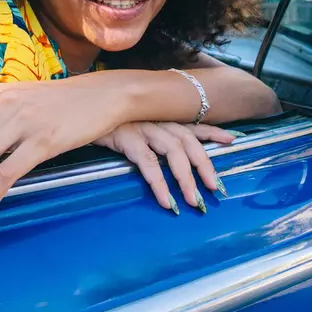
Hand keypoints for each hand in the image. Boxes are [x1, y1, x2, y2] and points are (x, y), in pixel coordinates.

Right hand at [94, 122, 235, 213]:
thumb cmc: (107, 121)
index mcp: (161, 117)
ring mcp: (143, 127)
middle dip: (205, 166)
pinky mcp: (127, 138)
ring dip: (186, 179)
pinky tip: (167, 201)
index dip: (213, 133)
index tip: (232, 141)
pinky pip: (148, 163)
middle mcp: (157, 120)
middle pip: (189, 142)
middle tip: (215, 189)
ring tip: (194, 201)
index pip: (193, 124)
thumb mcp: (134, 124)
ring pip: (173, 152)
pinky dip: (159, 183)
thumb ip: (151, 137)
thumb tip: (167, 158)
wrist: (79, 110)